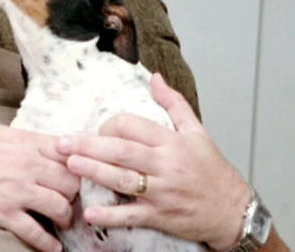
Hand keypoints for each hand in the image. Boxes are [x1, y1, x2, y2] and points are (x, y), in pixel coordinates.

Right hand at [0, 121, 78, 251]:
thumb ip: (20, 139)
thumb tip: (35, 144)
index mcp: (25, 142)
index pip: (69, 151)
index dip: (79, 162)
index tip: (80, 171)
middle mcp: (26, 165)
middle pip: (71, 181)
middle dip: (75, 191)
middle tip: (71, 197)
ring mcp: (16, 189)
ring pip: (61, 206)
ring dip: (65, 216)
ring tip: (62, 220)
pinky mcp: (2, 212)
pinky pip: (35, 232)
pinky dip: (47, 244)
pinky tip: (52, 247)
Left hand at [58, 73, 249, 250]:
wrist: (233, 212)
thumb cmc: (212, 171)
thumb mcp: (197, 132)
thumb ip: (174, 103)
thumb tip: (154, 77)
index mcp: (172, 142)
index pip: (134, 126)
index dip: (110, 125)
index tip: (96, 128)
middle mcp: (166, 166)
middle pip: (121, 152)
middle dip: (88, 146)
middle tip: (61, 143)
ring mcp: (162, 193)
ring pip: (122, 181)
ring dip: (93, 173)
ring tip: (69, 165)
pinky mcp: (160, 216)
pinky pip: (132, 215)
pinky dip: (110, 215)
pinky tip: (89, 212)